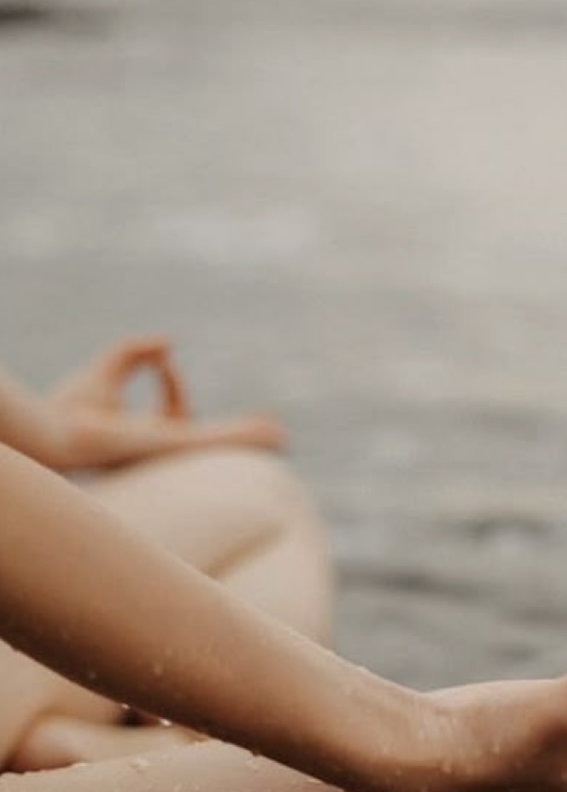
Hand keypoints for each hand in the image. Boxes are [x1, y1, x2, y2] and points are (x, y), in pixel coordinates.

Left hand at [46, 338, 285, 469]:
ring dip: (251, 441)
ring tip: (281, 437)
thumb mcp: (109, 367)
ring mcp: (171, 450)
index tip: (162, 356)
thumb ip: (136, 352)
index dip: (171, 378)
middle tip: (268, 428)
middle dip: (239, 434)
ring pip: (220, 446)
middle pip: (210, 442)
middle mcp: (162, 448)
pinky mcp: (175, 445)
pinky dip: (244, 439)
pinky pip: (217, 443)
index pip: (175, 408)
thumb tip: (167, 342)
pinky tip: (268, 435)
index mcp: (146, 435)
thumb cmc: (71, 407)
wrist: (59, 431)